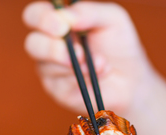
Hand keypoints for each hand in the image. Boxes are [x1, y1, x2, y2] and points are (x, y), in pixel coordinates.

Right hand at [23, 1, 153, 114]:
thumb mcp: (112, 20)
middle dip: (53, 48)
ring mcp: (51, 69)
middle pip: (32, 44)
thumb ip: (89, 12)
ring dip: (78, 65)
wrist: (132, 80)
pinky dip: (82, 80)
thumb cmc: (120, 46)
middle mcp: (48, 44)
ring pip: (47, 66)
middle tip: (78, 53)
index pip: (35, 16)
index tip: (62, 27)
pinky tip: (99, 76)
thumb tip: (65, 17)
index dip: (42, 19)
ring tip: (102, 63)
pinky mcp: (59, 90)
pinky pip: (61, 85)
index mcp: (57, 22)